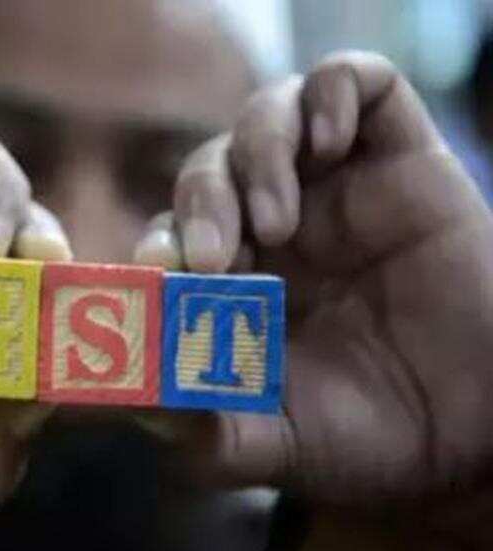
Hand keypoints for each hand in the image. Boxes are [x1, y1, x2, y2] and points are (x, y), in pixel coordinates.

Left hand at [133, 52, 492, 510]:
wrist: (472, 436)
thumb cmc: (363, 439)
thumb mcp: (266, 443)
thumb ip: (193, 425)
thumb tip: (119, 396)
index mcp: (232, 283)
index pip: (170, 235)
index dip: (156, 243)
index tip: (156, 272)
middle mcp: (274, 229)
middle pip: (208, 172)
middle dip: (201, 205)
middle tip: (212, 256)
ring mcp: (335, 189)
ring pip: (266, 118)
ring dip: (258, 156)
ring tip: (278, 223)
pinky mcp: (399, 158)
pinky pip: (356, 81)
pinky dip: (332, 91)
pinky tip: (330, 141)